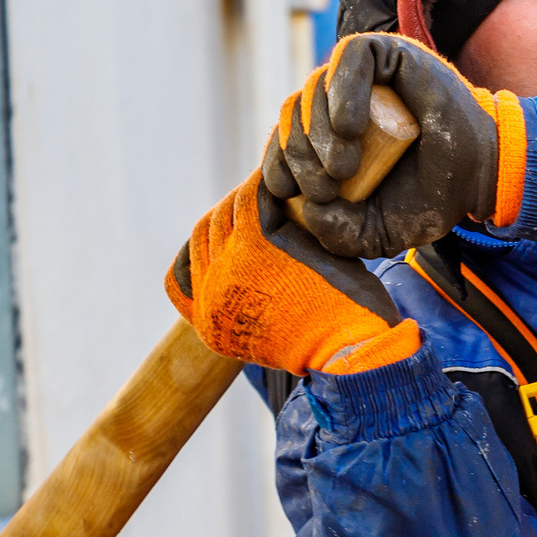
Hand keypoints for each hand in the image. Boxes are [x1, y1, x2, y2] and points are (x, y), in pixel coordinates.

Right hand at [165, 177, 417, 375]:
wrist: (353, 354)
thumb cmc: (334, 347)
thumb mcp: (279, 334)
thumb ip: (255, 306)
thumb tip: (260, 275)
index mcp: (210, 324)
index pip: (182, 275)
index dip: (204, 250)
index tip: (230, 237)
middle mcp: (210, 298)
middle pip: (204, 235)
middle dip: (227, 216)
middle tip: (260, 204)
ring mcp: (230, 270)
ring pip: (224, 215)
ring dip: (247, 199)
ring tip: (276, 190)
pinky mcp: (258, 245)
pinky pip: (252, 199)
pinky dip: (266, 186)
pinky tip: (288, 182)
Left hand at [264, 33, 524, 258]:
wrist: (479, 177)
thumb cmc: (426, 198)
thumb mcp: (373, 232)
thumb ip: (336, 233)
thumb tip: (306, 208)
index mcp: (326, 137)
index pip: (282, 140)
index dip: (276, 165)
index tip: (291, 195)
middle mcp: (338, 100)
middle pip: (292, 114)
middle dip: (297, 156)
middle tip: (325, 189)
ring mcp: (360, 75)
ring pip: (314, 88)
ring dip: (316, 132)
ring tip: (343, 168)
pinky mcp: (386, 53)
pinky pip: (348, 58)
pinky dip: (341, 90)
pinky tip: (349, 128)